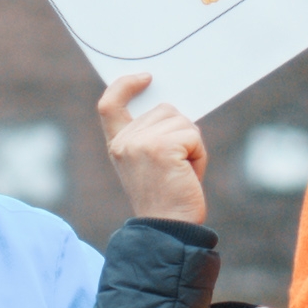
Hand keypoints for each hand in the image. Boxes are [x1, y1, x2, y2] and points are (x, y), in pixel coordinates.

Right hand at [98, 73, 212, 227]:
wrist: (168, 230)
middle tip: (178, 167)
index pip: (109, 105)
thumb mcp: (151, 163)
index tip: (146, 78)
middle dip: (181, 132)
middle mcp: (125, 142)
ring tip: (182, 173)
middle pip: (165, 110)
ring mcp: (141, 143)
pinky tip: (189, 174)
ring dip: (192, 145)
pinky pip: (193, 135)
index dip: (124, 86)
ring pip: (183, 121)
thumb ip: (153, 135)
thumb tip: (174, 108)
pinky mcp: (162, 146)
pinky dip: (199, 154)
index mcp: (118, 145)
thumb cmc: (167, 198)